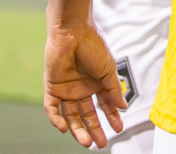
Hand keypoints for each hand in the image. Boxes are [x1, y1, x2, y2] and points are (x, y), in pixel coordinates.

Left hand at [44, 23, 127, 147]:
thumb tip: (123, 107)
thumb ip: (113, 90)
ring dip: (77, 129)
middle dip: (94, 129)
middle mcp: (82, 88)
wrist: (73, 33)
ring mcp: (67, 89)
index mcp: (97, 83)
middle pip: (87, 114)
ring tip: (86, 142)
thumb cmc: (93, 47)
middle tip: (100, 143)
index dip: (112, 117)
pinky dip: (56, 119)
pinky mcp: (53, 87)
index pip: (104, 105)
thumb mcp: (108, 70)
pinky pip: (52, 108)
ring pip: (71, 115)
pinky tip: (64, 128)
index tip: (118, 129)